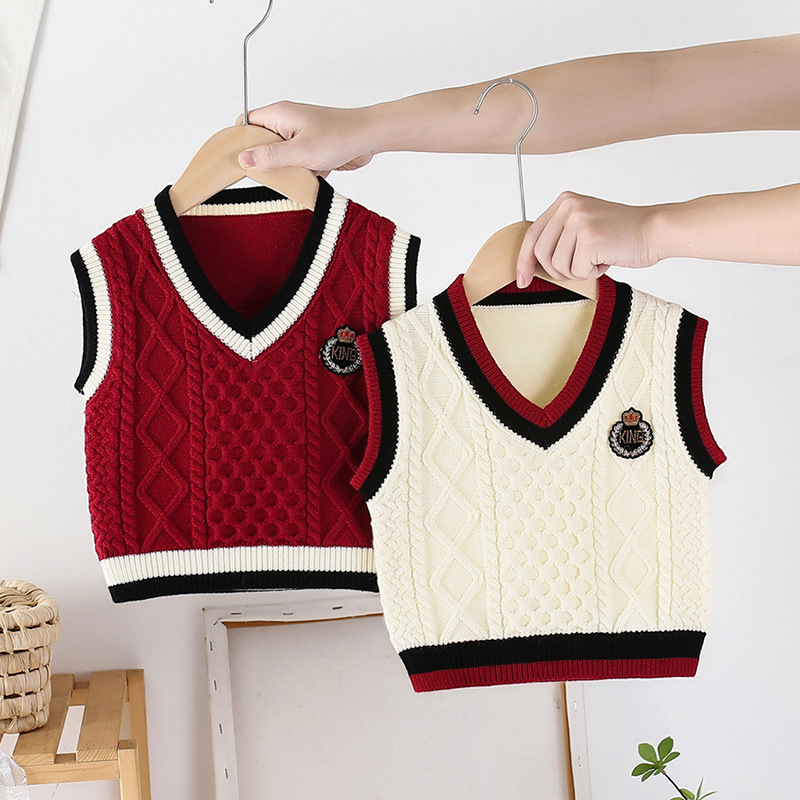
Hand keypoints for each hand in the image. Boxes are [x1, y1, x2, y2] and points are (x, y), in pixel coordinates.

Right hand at [236, 101, 375, 175]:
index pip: (247, 124)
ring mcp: (300, 137)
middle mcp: (287, 123)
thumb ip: (271, 156)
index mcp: (279, 115)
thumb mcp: (300, 151)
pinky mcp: (312, 150)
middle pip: (263, 144)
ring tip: (298, 174)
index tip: (240, 161)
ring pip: (282, 157)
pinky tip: (313, 176)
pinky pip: (298, 164)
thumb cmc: (340, 136)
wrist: (370, 138)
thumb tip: (243, 159)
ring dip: (288, 170)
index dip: (241, 142)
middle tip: (271, 174)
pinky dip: (303, 173)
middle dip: (266, 161)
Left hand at [517, 191, 660, 285]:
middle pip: (541, 254)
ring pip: (557, 266)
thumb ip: (559, 236)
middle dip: (558, 270)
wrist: (654, 231)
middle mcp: (569, 207)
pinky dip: (592, 273)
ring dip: (577, 271)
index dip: (524, 261)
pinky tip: (606, 260)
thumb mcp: (584, 226)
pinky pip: (577, 271)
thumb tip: (530, 263)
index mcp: (564, 201)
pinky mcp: (590, 238)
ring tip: (597, 259)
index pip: (532, 235)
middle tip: (580, 266)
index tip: (522, 279)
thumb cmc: (621, 235)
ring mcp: (579, 221)